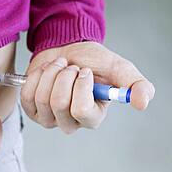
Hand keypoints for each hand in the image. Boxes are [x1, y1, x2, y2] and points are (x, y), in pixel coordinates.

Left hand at [21, 41, 154, 133]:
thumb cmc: (92, 60)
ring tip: (60, 67)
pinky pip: (28, 94)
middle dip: (64, 76)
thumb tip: (143, 102)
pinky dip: (37, 76)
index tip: (85, 71)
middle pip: (59, 104)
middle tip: (71, 67)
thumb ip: (135, 84)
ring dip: (51, 73)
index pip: (82, 111)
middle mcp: (70, 122)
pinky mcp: (32, 110)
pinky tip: (46, 72)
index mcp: (93, 116)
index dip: (81, 86)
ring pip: (42, 98)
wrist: (67, 48)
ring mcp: (49, 118)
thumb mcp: (118, 68)